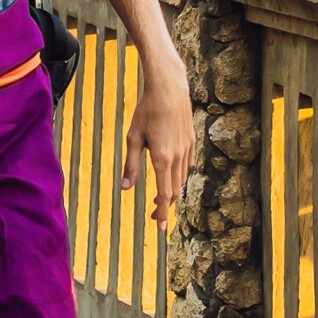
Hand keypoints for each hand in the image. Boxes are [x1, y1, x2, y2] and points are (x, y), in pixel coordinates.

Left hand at [123, 52, 197, 228]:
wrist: (169, 89)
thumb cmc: (146, 111)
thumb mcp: (133, 138)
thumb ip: (131, 165)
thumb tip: (125, 188)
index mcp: (162, 159)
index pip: (164, 194)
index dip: (161, 213)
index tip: (159, 228)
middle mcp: (177, 157)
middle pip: (174, 191)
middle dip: (164, 206)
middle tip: (152, 216)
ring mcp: (187, 149)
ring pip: (181, 179)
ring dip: (172, 191)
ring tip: (158, 197)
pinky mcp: (191, 141)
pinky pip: (187, 166)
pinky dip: (179, 176)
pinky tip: (171, 175)